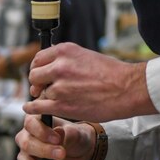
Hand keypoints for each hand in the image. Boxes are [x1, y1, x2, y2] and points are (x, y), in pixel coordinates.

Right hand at [15, 115, 93, 159]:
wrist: (82, 152)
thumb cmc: (76, 136)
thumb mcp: (76, 132)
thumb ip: (67, 132)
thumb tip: (58, 133)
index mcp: (35, 122)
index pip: (30, 123)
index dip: (42, 131)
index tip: (57, 139)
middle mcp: (26, 140)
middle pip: (26, 145)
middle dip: (45, 151)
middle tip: (62, 154)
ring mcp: (26, 159)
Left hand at [23, 42, 155, 121]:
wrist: (127, 89)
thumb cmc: (113, 73)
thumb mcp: (87, 56)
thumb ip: (67, 60)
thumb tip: (52, 66)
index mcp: (66, 51)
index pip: (38, 58)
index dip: (38, 68)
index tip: (41, 74)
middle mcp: (60, 66)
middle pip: (34, 75)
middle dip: (38, 83)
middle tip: (43, 88)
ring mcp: (59, 87)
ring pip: (39, 93)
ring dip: (44, 97)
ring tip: (55, 99)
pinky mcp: (61, 105)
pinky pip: (36, 107)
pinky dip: (32, 108)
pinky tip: (32, 108)